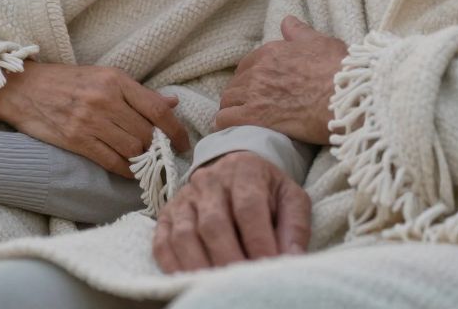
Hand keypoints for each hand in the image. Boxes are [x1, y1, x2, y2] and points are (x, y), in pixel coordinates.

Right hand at [0, 61, 189, 175]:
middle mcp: (105, 99)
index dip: (176, 131)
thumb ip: (138, 93)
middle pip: (146, 134)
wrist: (23, 88)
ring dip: (142, 160)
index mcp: (116, 80)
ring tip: (145, 163)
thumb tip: (172, 104)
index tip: (183, 143)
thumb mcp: (103, 77)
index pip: (158, 110)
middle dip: (158, 149)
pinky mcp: (75, 140)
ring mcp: (89, 120)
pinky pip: (110, 161)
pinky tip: (129, 171)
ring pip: (131, 150)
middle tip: (162, 156)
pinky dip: (124, 170)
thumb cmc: (66, 81)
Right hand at [152, 151, 309, 271]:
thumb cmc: (267, 190)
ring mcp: (185, 198)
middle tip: (242, 284)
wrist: (235, 170)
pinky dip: (173, 265)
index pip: (248, 208)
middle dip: (229, 259)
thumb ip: (294, 227)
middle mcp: (209, 181)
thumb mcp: (290, 198)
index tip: (268, 268)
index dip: (257, 241)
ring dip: (200, 266)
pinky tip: (187, 281)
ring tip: (215, 288)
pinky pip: (162, 242)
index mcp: (244, 171)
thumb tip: (292, 258)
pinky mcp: (167, 215)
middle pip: (214, 224)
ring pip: (185, 235)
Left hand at [215, 17, 348, 143]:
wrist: (347, 99)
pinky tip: (232, 131)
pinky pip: (225, 120)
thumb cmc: (339, 70)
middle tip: (251, 107)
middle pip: (236, 83)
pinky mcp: (256, 118)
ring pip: (227, 101)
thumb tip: (287, 22)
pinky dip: (225, 125)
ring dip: (232, 109)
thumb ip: (300, 32)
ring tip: (241, 120)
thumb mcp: (321, 43)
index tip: (258, 88)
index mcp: (271, 52)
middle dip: (240, 94)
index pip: (247, 64)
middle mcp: (258, 71)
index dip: (251, 77)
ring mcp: (255, 94)